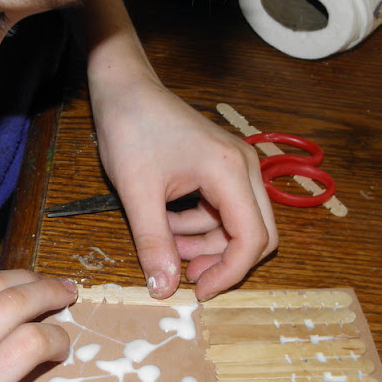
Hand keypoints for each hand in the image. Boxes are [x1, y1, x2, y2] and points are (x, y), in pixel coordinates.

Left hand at [92, 78, 277, 300]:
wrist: (125, 89)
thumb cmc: (131, 129)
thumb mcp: (137, 192)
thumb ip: (153, 243)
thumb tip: (164, 289)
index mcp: (230, 172)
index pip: (252, 238)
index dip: (230, 273)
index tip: (199, 292)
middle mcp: (243, 169)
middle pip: (256, 233)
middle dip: (224, 261)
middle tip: (188, 276)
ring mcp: (234, 168)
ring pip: (236, 225)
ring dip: (204, 244)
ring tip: (165, 245)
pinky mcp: (221, 170)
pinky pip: (220, 211)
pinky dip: (197, 226)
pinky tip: (167, 225)